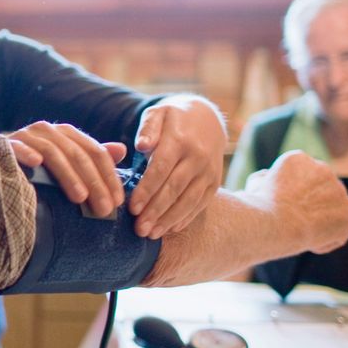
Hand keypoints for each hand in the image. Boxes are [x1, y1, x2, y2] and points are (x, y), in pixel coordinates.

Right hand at [8, 121, 126, 217]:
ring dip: (69, 176)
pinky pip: (19, 147)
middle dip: (95, 183)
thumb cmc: (36, 165)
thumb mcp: (67, 161)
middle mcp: (49, 130)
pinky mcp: (8, 143)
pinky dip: (27, 153)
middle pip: (79, 155)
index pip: (96, 153)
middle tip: (104, 209)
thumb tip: (122, 150)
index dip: (109, 177)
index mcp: (67, 134)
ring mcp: (28, 135)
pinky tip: (36, 164)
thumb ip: (92, 157)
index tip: (118, 203)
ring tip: (80, 197)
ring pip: (55, 153)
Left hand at [128, 95, 225, 237]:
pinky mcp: (215, 182)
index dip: (147, 190)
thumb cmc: (173, 118)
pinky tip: (170, 228)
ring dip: (169, 219)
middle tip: (139, 229)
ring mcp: (209, 171)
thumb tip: (141, 145)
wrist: (207, 118)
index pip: (161, 169)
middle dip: (156, 211)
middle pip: (174, 189)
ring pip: (189, 200)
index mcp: (180, 140)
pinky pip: (201, 203)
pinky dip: (186, 218)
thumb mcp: (158, 113)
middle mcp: (197, 157)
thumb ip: (148, 128)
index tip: (132, 208)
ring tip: (151, 234)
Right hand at [244, 150, 347, 253]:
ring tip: (299, 233)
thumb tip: (267, 177)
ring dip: (319, 223)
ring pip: (330, 210)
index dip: (290, 196)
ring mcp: (338, 189)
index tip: (280, 209)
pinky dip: (326, 241)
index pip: (300, 178)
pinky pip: (339, 231)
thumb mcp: (255, 186)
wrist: (277, 222)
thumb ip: (266, 179)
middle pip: (319, 190)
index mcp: (297, 159)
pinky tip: (310, 242)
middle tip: (293, 223)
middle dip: (310, 205)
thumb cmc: (259, 207)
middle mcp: (322, 168)